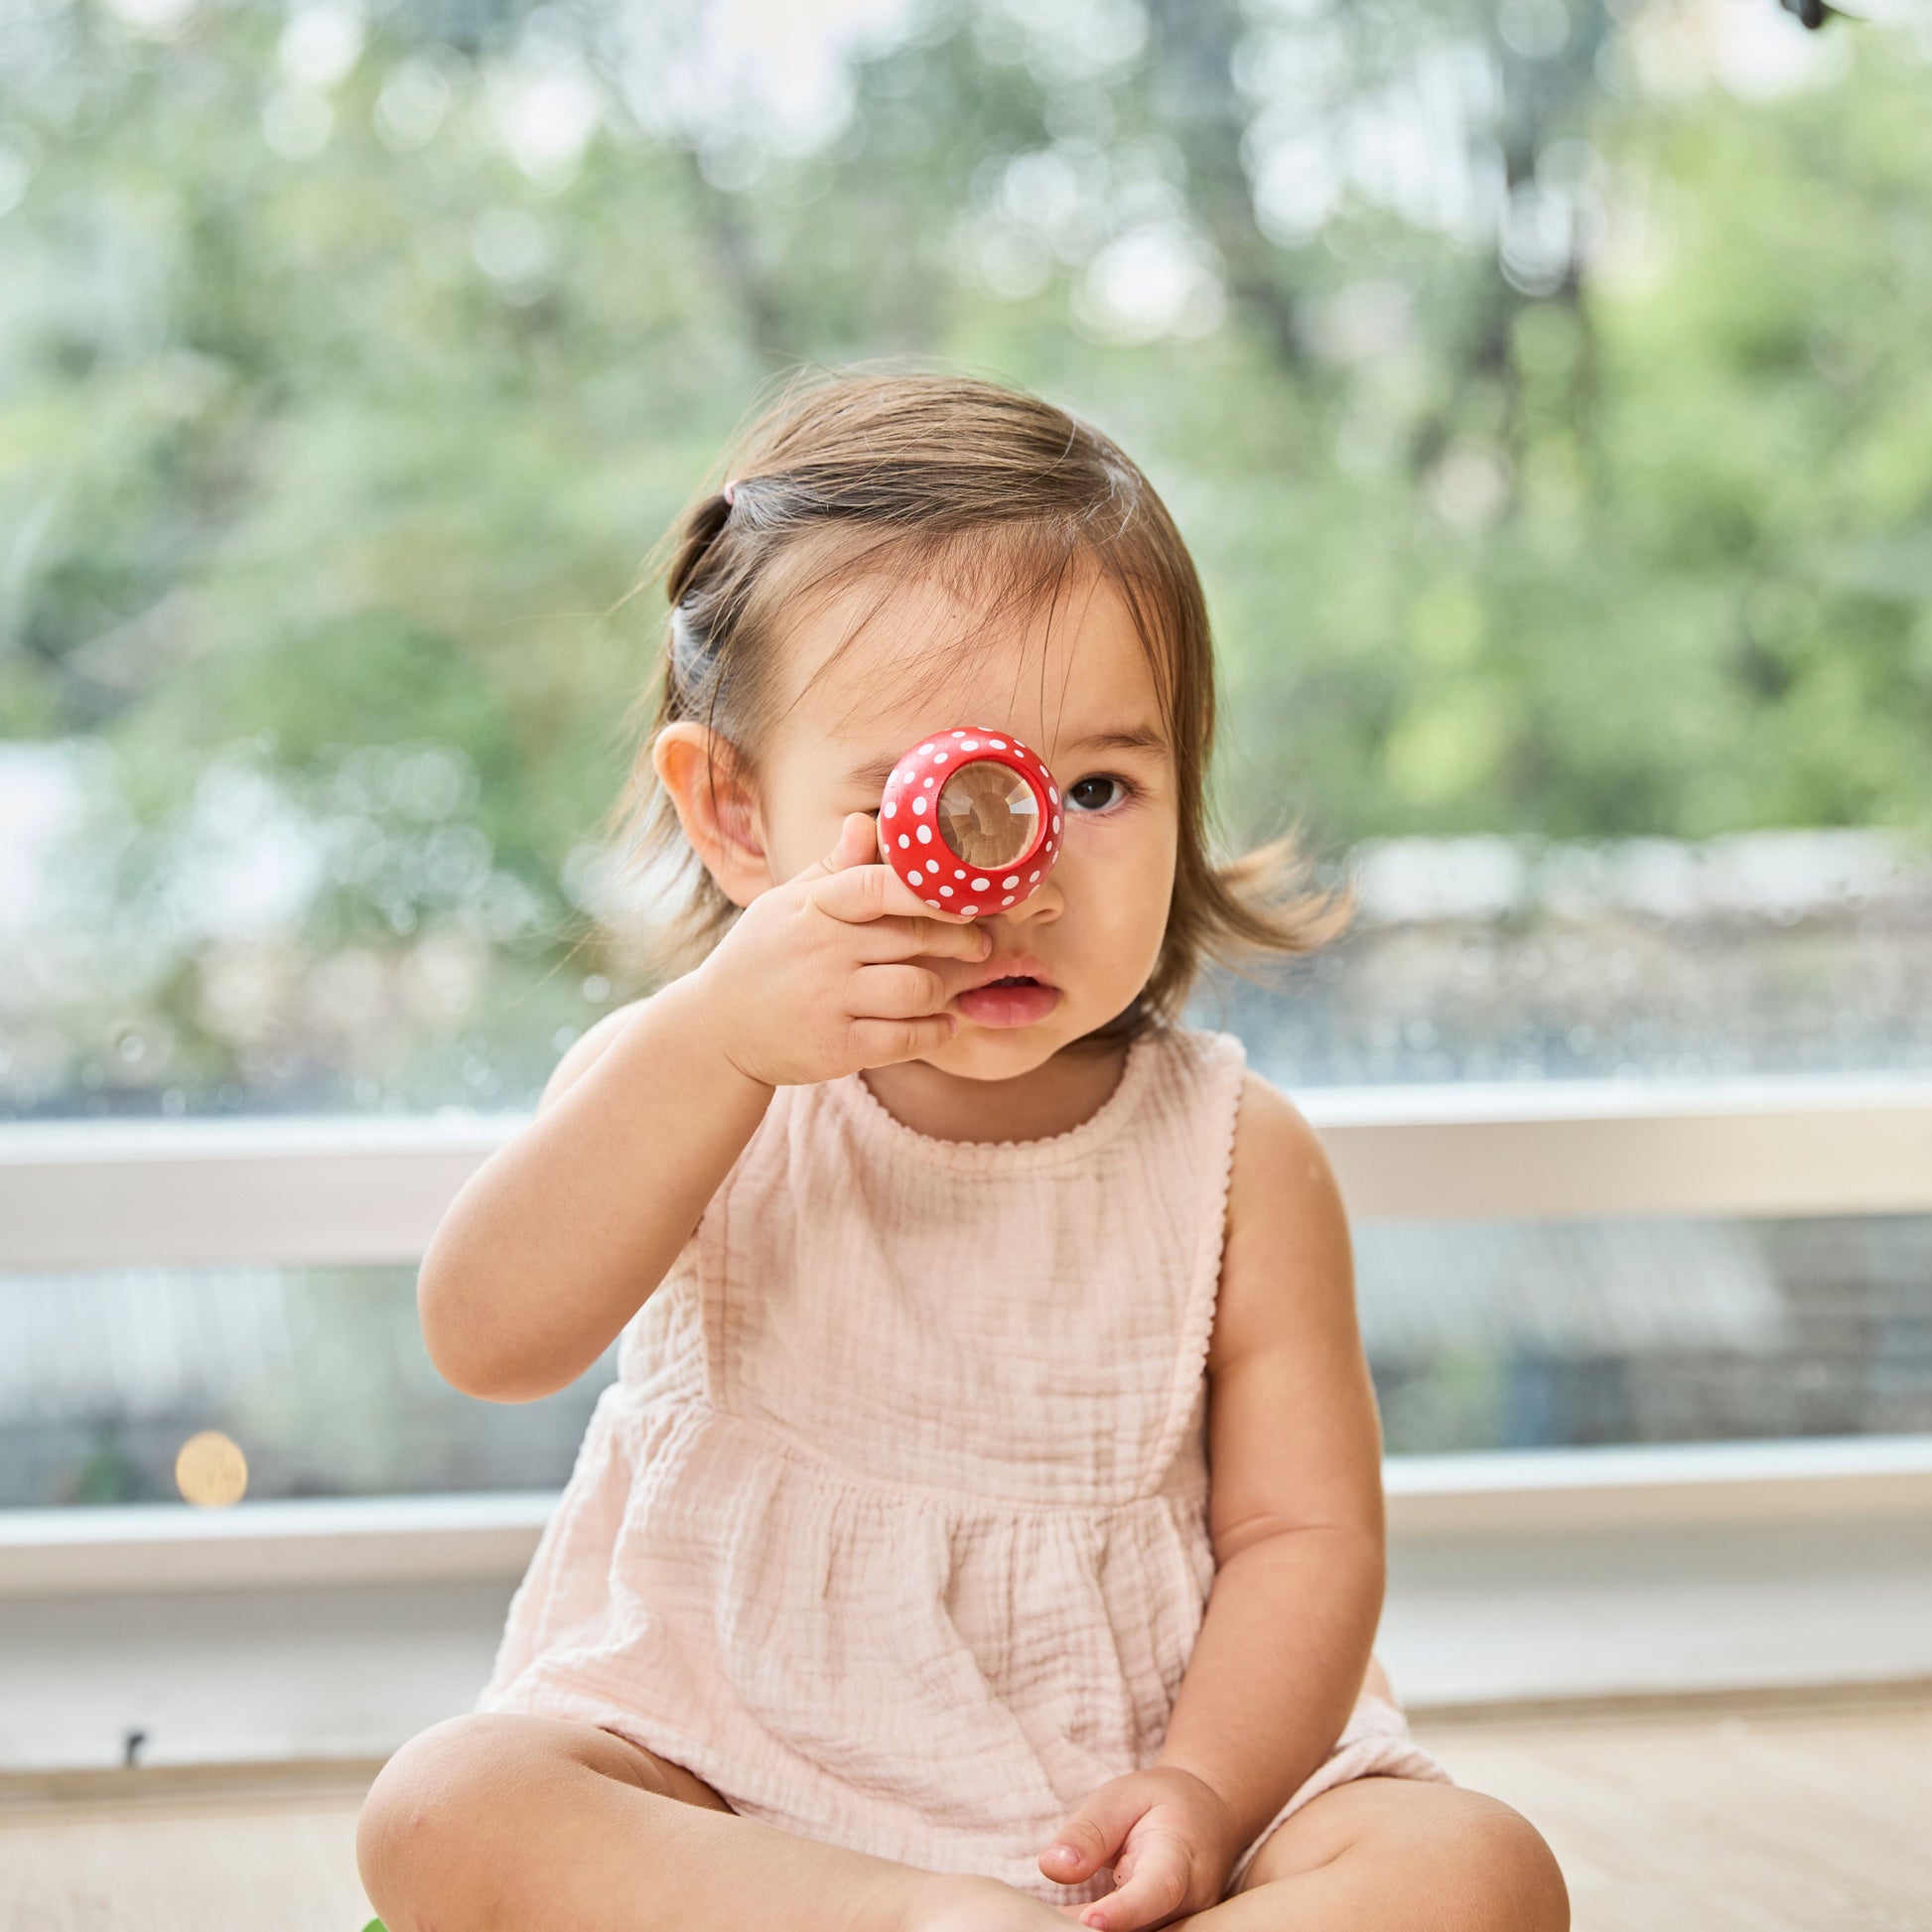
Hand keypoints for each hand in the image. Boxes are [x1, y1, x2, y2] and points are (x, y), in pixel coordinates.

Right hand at [689, 810, 990, 1088]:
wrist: (716, 1029)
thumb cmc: (762, 958)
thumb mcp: (785, 906)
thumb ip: (832, 869)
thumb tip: (865, 821)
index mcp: (814, 909)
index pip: (877, 886)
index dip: (928, 890)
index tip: (964, 898)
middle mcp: (822, 951)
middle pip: (913, 938)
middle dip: (958, 940)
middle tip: (980, 943)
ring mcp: (829, 1001)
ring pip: (917, 989)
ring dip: (945, 990)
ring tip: (952, 987)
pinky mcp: (837, 1048)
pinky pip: (906, 1038)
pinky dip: (935, 1031)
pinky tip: (943, 1025)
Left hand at [1037, 1767, 1242, 1931]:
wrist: (1208, 1815)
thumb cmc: (1160, 1801)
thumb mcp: (1121, 1797)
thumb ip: (1089, 1832)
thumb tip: (1053, 1868)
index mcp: (1178, 1857)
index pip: (1158, 1890)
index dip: (1124, 1911)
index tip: (1089, 1922)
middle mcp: (1188, 1901)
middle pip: (1143, 1928)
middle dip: (1095, 1929)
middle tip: (1044, 1921)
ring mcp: (1181, 1923)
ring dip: (1090, 1931)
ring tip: (1047, 1920)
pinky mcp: (1167, 1931)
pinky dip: (1098, 1931)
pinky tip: (1063, 1923)